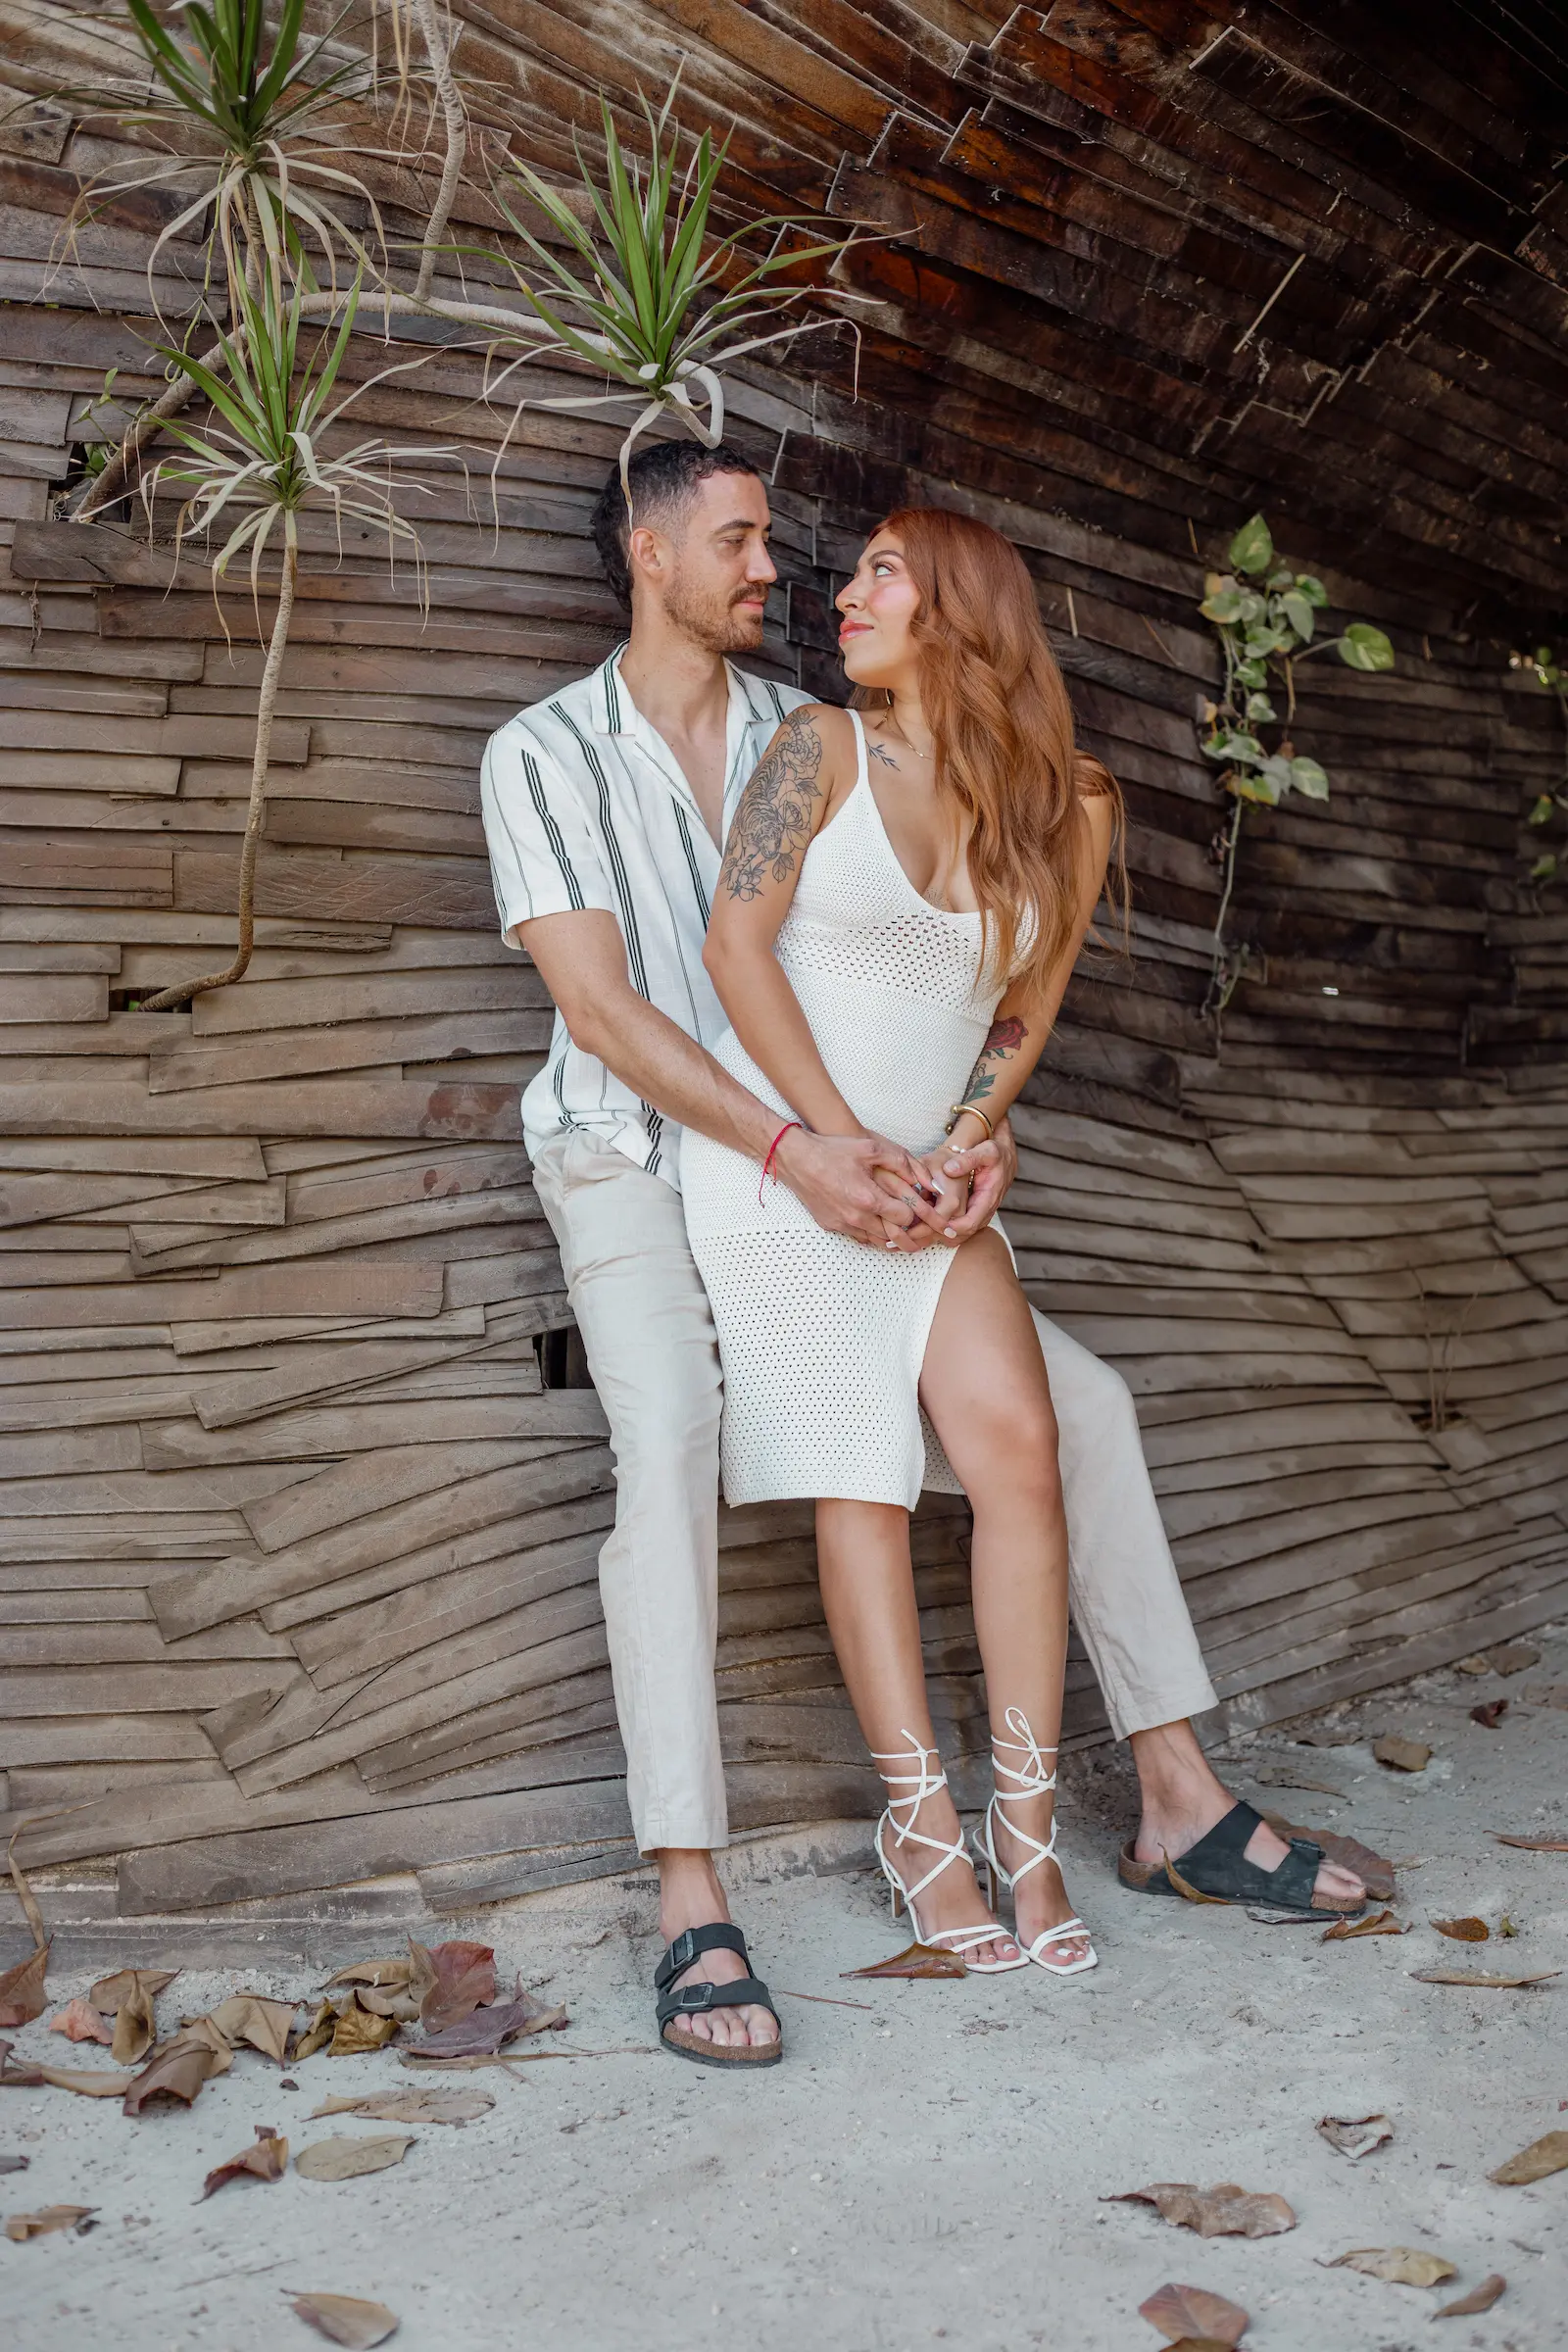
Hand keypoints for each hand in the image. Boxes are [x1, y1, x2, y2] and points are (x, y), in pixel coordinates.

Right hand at [773, 1127, 946, 1248]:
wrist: (796, 1159)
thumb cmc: (833, 1151)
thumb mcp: (870, 1148)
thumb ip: (900, 1162)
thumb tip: (922, 1179)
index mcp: (868, 1198)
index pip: (905, 1218)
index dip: (917, 1214)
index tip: (924, 1210)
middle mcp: (856, 1217)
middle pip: (894, 1236)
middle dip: (910, 1232)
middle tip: (921, 1228)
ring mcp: (842, 1224)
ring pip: (876, 1241)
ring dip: (891, 1236)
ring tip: (903, 1229)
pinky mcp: (831, 1225)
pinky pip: (858, 1238)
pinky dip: (872, 1234)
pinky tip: (878, 1224)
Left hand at [928, 1119, 1016, 1241]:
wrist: (1005, 1157)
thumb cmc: (995, 1153)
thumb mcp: (985, 1151)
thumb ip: (968, 1159)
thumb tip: (950, 1169)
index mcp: (988, 1199)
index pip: (969, 1223)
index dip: (949, 1228)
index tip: (928, 1224)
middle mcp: (984, 1211)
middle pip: (962, 1234)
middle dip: (939, 1235)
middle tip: (917, 1233)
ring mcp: (979, 1214)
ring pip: (960, 1234)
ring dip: (939, 1235)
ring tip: (917, 1231)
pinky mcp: (973, 1212)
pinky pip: (958, 1228)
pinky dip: (942, 1228)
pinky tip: (925, 1222)